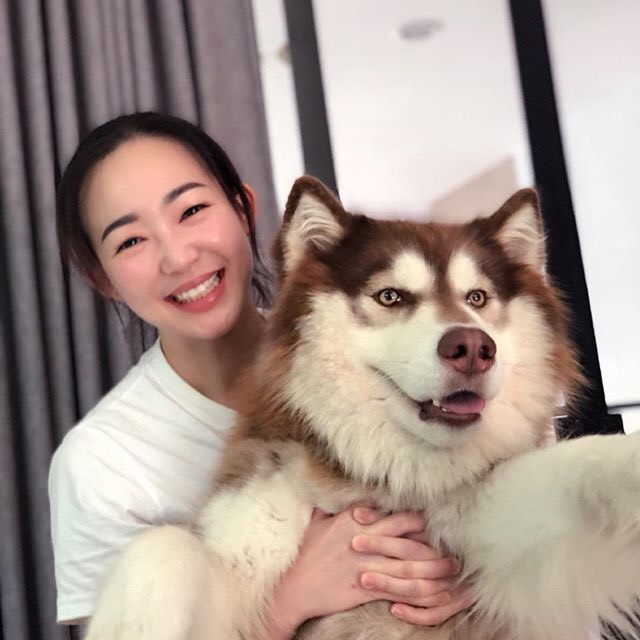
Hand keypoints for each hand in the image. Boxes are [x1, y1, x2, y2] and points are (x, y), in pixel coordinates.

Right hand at [264, 506, 469, 638]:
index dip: (415, 520)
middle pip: (405, 538)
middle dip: (431, 543)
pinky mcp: (365, 589)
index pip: (392, 516)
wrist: (293, 587)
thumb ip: (331, 508)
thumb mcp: (317, 523)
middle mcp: (362, 540)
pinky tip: (432, 593)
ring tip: (450, 569)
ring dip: (432, 568)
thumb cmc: (305, 553)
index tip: (431, 523)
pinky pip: (398, 590)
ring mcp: (365, 565)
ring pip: (407, 565)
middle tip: (452, 546)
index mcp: (352, 521)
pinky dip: (417, 592)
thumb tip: (335, 493)